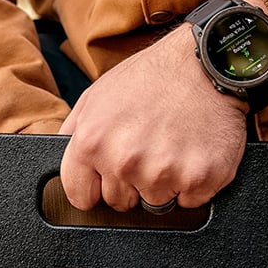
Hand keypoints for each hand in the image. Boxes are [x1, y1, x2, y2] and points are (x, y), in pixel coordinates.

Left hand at [59, 24, 247, 210]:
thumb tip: (63, 161)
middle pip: (120, 203)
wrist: (205, 63)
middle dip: (132, 183)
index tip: (108, 177)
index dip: (96, 187)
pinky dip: (193, 183)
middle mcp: (125, 161)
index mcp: (92, 143)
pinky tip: (193, 153)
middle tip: (148, 148)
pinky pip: (190, 202)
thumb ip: (73, 134)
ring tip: (172, 146)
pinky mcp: (200, 179)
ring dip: (164, 183)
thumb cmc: (151, 76)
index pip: (81, 198)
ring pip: (156, 204)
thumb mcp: (95, 96)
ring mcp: (164, 173)